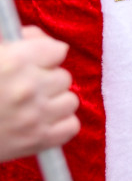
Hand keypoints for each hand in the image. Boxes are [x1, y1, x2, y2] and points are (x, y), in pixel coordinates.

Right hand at [0, 27, 79, 162]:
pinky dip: (59, 124)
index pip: (58, 50)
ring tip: (33, 105)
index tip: (34, 62)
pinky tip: (41, 121)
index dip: (45, 55)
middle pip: (64, 76)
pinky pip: (71, 127)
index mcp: (15, 61)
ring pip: (70, 101)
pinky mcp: (36, 141)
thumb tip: (36, 39)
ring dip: (54, 102)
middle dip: (47, 80)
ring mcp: (34, 116)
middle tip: (26, 86)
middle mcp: (28, 87)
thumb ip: (11, 40)